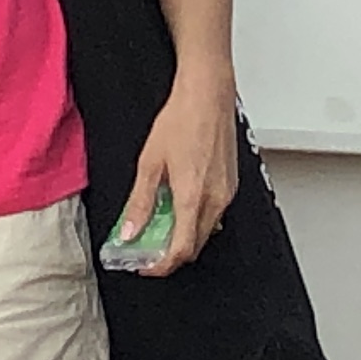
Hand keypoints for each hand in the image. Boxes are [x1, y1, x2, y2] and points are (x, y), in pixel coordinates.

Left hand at [112, 79, 242, 276]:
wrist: (207, 94)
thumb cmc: (182, 119)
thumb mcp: (150, 162)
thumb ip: (139, 202)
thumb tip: (129, 231)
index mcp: (193, 197)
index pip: (181, 250)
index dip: (161, 265)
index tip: (145, 264)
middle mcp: (215, 199)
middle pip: (194, 245)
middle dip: (170, 253)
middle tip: (146, 248)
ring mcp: (227, 192)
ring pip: (205, 231)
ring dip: (183, 236)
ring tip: (158, 224)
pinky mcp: (231, 184)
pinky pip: (214, 214)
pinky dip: (195, 219)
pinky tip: (178, 205)